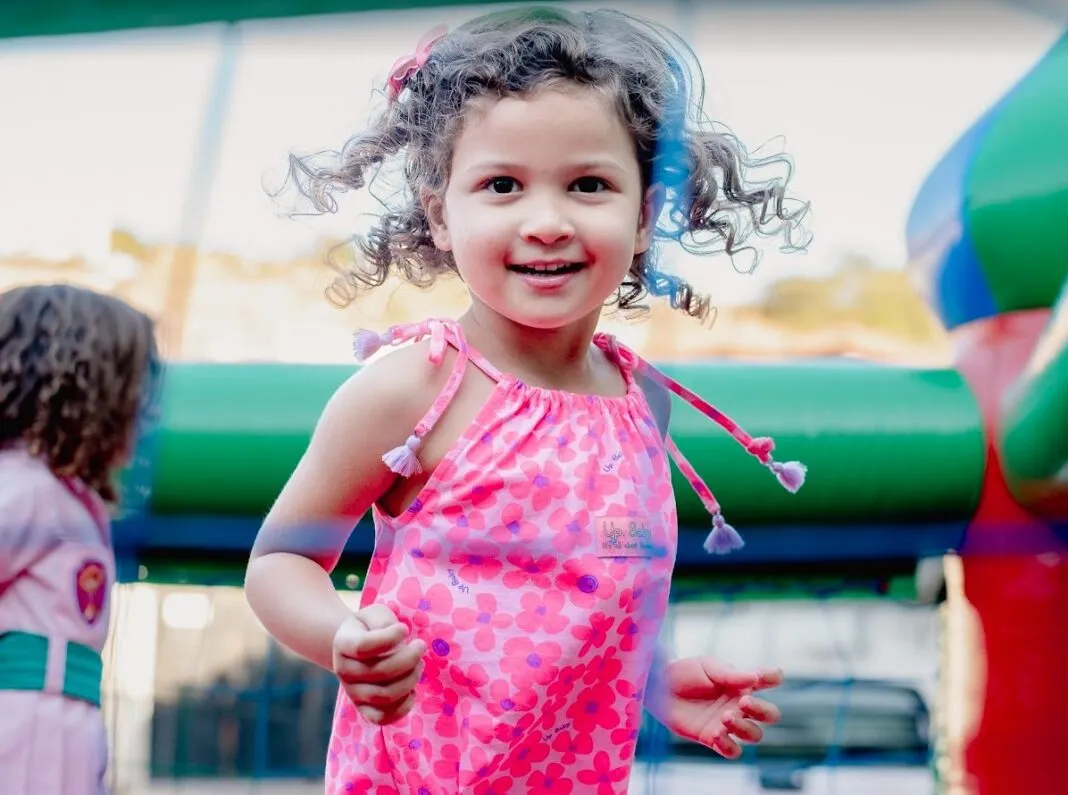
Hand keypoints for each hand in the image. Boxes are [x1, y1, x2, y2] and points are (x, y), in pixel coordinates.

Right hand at [332, 604, 425, 724]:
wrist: (357, 647)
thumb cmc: (370, 627)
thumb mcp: (375, 614)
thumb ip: (383, 621)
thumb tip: (397, 636)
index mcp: (343, 643)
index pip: (364, 646)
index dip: (389, 638)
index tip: (405, 629)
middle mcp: (343, 670)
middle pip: (380, 672)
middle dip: (410, 658)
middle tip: (420, 646)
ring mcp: (352, 692)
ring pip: (386, 695)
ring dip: (411, 679)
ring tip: (419, 665)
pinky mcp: (363, 709)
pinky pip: (382, 718)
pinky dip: (403, 707)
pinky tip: (412, 691)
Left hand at [663, 657, 782, 758]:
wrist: (658, 687)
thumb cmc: (685, 672)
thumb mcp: (708, 667)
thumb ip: (731, 675)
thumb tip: (756, 677)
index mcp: (741, 683)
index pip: (768, 680)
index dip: (772, 677)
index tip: (762, 677)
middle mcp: (739, 705)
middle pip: (769, 715)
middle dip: (762, 710)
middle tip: (743, 702)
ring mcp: (728, 723)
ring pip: (753, 735)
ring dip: (743, 728)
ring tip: (725, 716)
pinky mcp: (713, 738)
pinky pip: (732, 751)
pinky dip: (728, 745)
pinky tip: (716, 733)